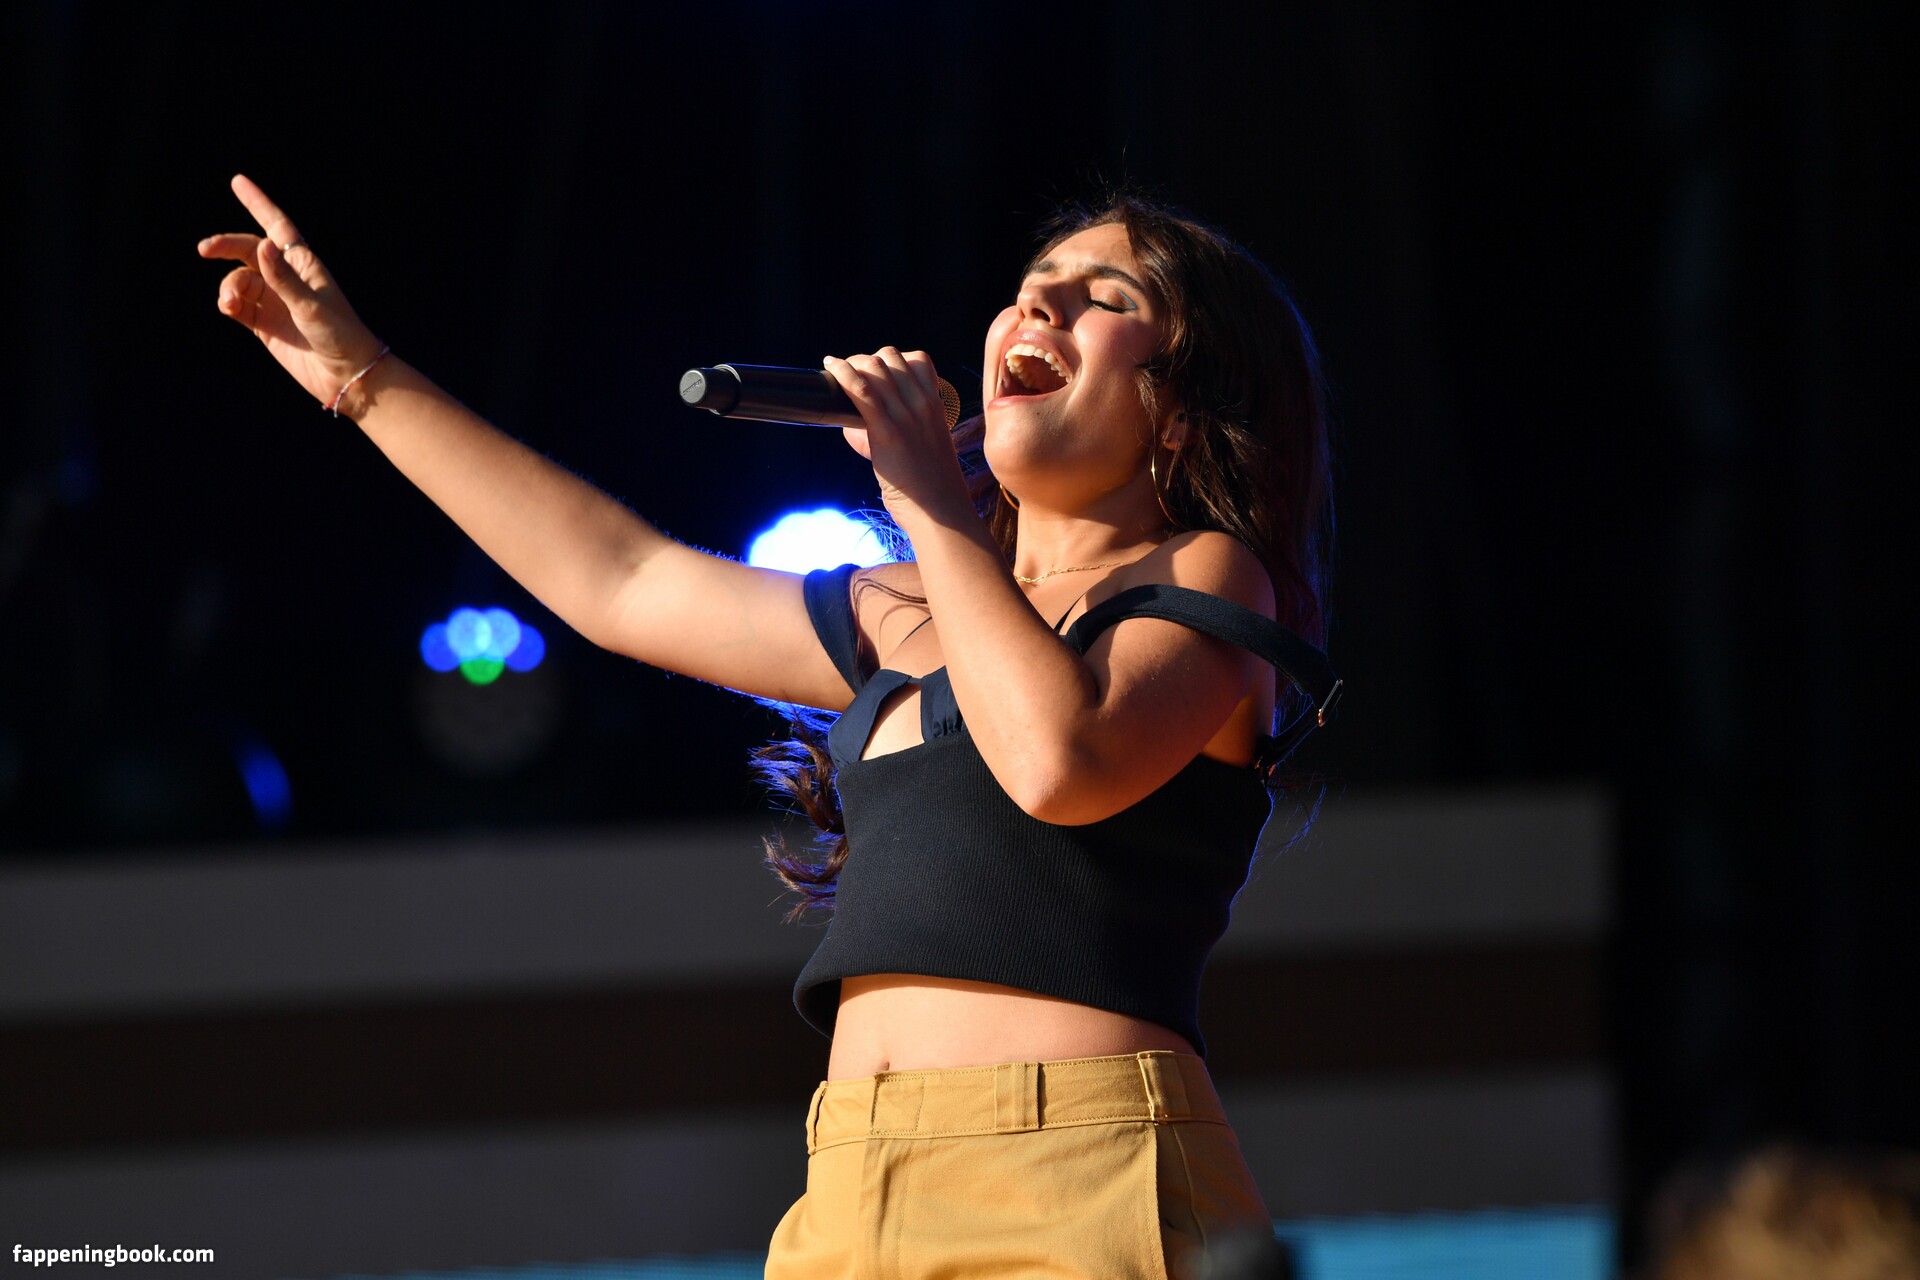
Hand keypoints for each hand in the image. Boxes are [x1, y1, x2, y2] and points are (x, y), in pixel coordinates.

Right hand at [197, 174, 383, 406]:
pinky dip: (228, 303)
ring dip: (228, 286)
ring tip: (231, 304)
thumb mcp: (312, 305)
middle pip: (248, 250)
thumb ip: (283, 278)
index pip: (277, 226)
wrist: (346, 375)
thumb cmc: (340, 334)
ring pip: (238, 280)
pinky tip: (228, 308)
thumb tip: (262, 245)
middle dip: (226, 246)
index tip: (237, 181)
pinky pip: (237, 305)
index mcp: (304, 264)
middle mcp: (286, 278)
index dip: (258, 203)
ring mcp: (274, 301)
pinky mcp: (264, 324)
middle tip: (204, 250)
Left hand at [823, 347, 972, 528]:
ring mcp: (907, 417)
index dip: (893, 359)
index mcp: (936, 406)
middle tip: (850, 374)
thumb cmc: (930, 486)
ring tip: (838, 372)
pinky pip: (862, 390)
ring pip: (875, 367)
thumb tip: (866, 423)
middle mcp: (923, 405)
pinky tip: (831, 367)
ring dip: (851, 364)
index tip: (876, 371)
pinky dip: (843, 373)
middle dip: (866, 359)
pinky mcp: (888, 432)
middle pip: (891, 357)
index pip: (918, 359)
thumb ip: (907, 428)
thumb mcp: (928, 446)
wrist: (940, 511)